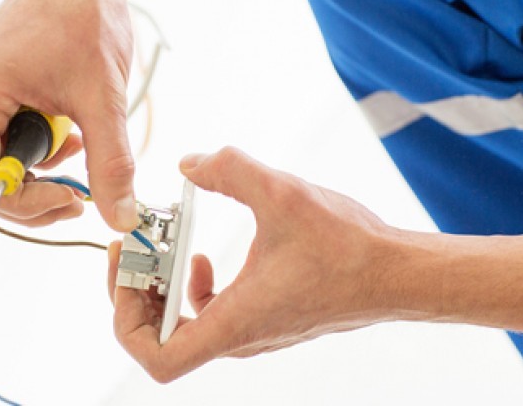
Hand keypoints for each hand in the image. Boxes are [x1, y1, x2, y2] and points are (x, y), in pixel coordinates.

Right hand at [0, 0, 138, 229]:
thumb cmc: (84, 15)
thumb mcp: (102, 98)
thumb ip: (111, 164)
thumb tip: (118, 215)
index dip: (25, 202)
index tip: (69, 199)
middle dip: (34, 190)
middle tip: (77, 192)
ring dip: (40, 167)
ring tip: (79, 144)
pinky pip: (3, 136)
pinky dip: (38, 146)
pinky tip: (68, 131)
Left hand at [107, 147, 400, 381]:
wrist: (396, 273)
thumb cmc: (349, 247)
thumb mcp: (282, 194)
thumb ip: (229, 169)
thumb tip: (189, 164)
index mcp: (235, 322)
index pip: (157, 358)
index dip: (127, 319)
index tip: (130, 271)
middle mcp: (239, 337)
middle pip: (159, 340)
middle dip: (138, 291)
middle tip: (140, 249)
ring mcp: (251, 332)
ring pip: (183, 328)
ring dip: (163, 288)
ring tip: (166, 247)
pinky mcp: (262, 319)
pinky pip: (208, 316)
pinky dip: (190, 288)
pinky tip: (201, 256)